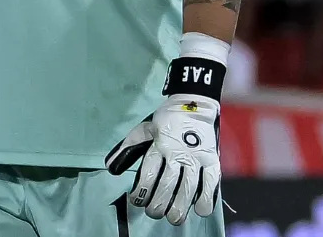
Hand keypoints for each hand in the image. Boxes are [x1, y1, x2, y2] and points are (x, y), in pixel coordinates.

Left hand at [105, 95, 221, 225]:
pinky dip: (207, 197)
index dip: (142, 190)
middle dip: (159, 203)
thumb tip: (110, 169)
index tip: (136, 201)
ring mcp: (196, 157)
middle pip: (167, 183)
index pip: (149, 171)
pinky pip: (211, 181)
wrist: (194, 104)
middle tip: (154, 213)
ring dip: (180, 205)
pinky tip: (200, 210)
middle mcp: (177, 153)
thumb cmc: (166, 121)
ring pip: (188, 186)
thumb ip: (128, 148)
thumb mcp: (144, 130)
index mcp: (159, 144)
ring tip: (173, 218)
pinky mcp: (212, 159)